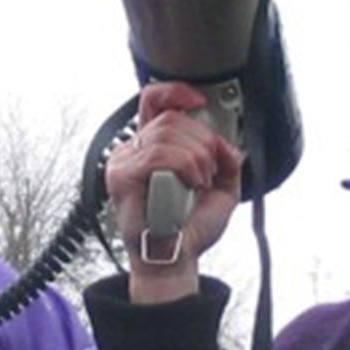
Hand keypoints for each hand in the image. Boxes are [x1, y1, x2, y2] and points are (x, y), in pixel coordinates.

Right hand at [106, 81, 243, 302]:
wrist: (179, 257)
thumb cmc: (191, 225)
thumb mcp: (223, 185)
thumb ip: (227, 159)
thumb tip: (228, 144)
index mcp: (155, 143)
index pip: (155, 100)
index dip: (177, 92)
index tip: (200, 102)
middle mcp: (136, 148)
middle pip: (172, 118)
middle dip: (202, 140)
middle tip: (210, 167)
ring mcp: (125, 160)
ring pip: (167, 134)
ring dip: (196, 157)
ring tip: (200, 180)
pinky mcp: (121, 176)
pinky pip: (158, 155)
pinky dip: (184, 166)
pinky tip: (191, 183)